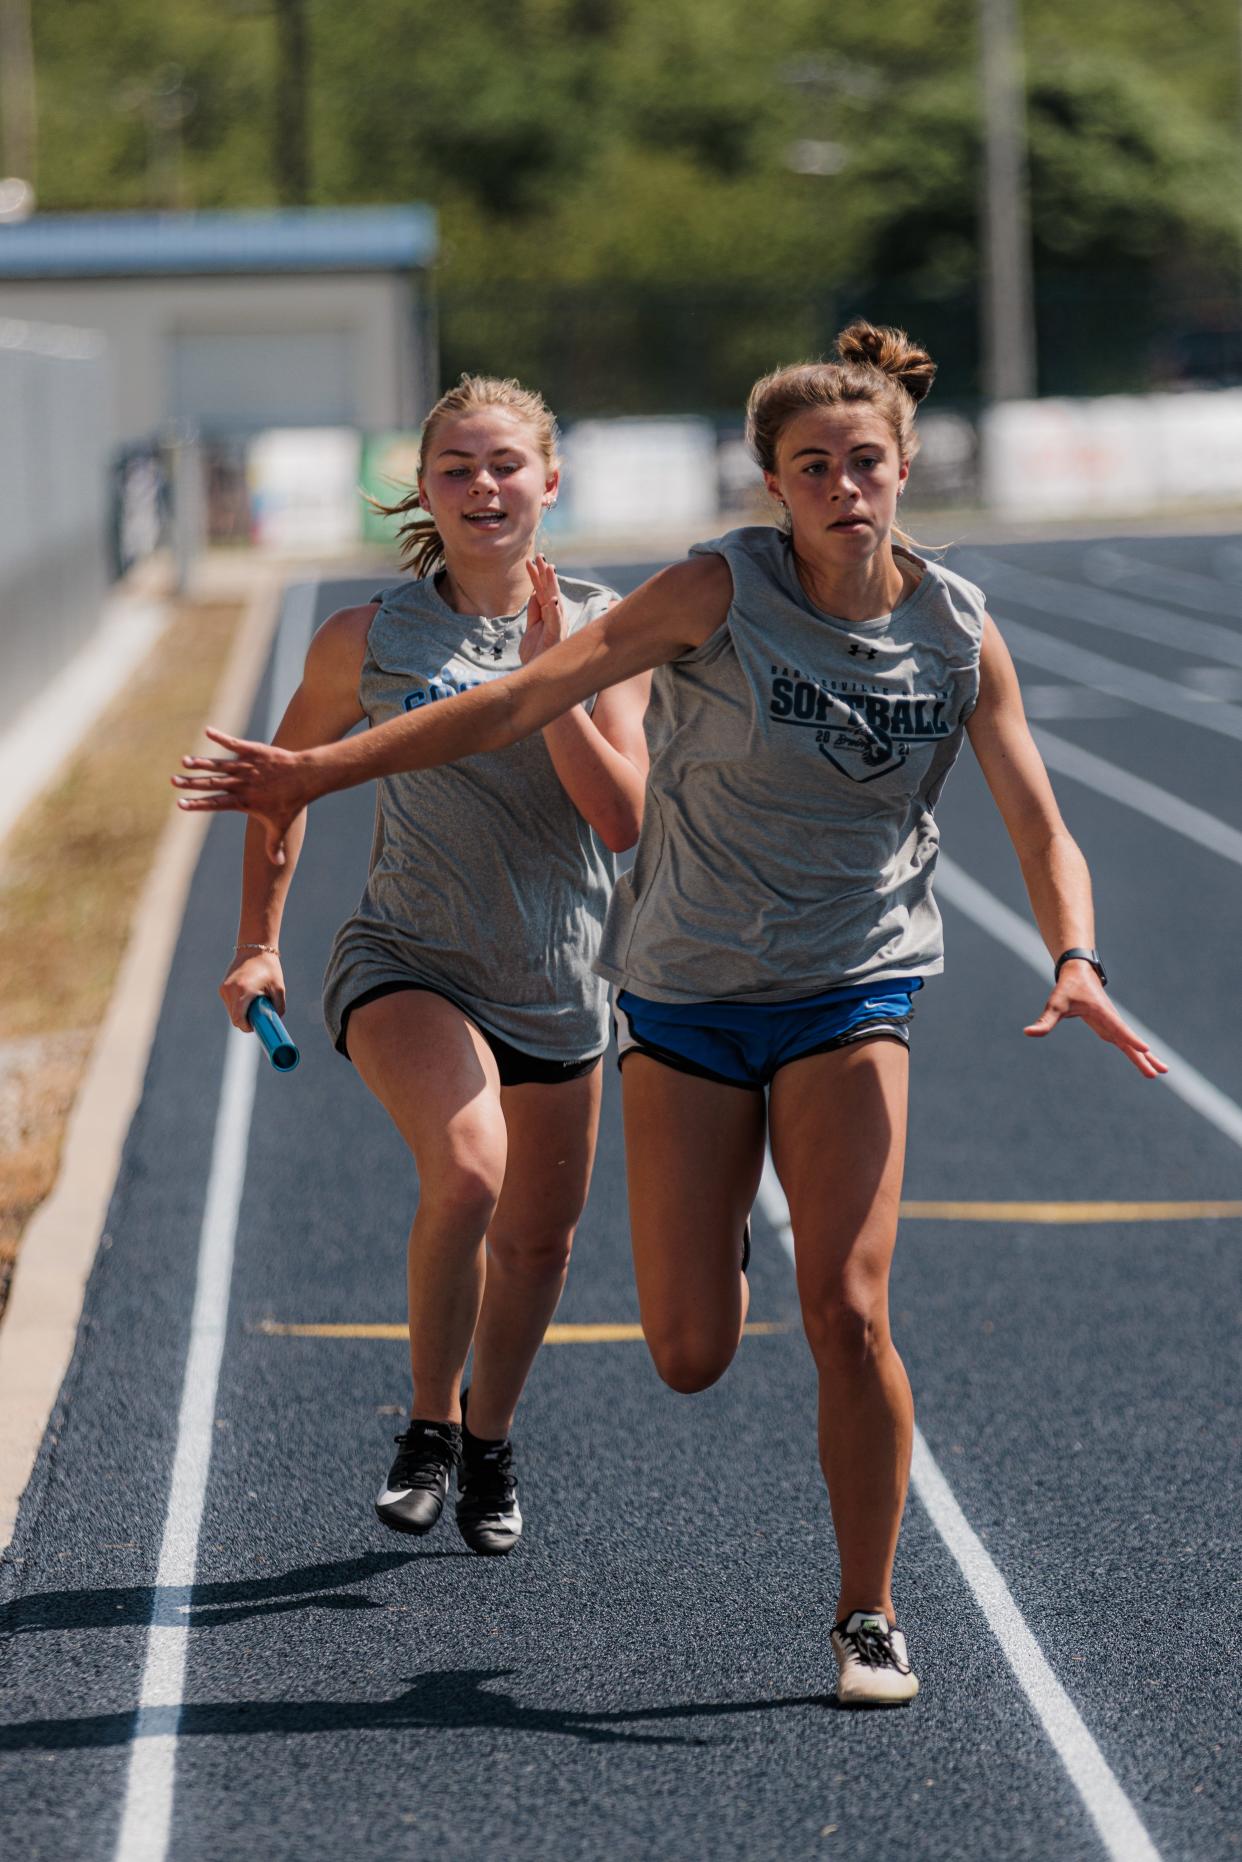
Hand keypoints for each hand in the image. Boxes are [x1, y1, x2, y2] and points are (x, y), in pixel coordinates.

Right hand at [172, 729, 316, 863]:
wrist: (306, 778)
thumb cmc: (292, 803)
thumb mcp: (281, 826)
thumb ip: (275, 845)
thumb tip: (279, 864)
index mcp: (243, 801)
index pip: (216, 803)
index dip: (197, 804)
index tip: (179, 804)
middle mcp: (242, 783)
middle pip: (212, 783)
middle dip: (191, 783)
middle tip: (173, 780)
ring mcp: (247, 767)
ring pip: (220, 765)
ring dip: (201, 762)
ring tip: (184, 761)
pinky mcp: (254, 751)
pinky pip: (235, 744)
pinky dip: (221, 738)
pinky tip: (207, 731)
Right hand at [220, 950, 284, 1032]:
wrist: (255, 949)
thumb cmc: (269, 968)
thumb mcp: (279, 988)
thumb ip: (278, 1007)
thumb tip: (274, 1022)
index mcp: (243, 991)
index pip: (239, 1019)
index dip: (247, 1027)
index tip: (256, 1027)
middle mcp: (230, 990)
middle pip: (235, 1017)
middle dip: (246, 1020)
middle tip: (259, 1015)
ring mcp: (224, 989)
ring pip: (232, 1012)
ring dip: (242, 1013)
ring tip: (255, 1002)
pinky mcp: (222, 988)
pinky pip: (230, 1004)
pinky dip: (238, 1005)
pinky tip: (249, 996)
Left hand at [520, 554, 565, 663]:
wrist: (538, 676)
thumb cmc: (536, 655)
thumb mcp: (530, 630)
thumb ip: (533, 613)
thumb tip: (534, 594)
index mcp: (548, 615)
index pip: (541, 591)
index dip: (536, 576)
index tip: (530, 561)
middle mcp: (555, 617)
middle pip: (549, 591)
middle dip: (544, 573)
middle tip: (540, 556)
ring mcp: (557, 626)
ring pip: (555, 600)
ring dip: (551, 584)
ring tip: (548, 568)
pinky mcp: (557, 636)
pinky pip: (556, 620)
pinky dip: (554, 609)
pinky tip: (551, 598)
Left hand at [1024, 963, 1167, 1078]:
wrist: (1079, 972)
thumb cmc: (1067, 987)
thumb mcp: (1055, 1004)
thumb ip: (1045, 1020)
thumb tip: (1028, 1032)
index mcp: (1102, 1012)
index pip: (1119, 1028)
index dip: (1131, 1039)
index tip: (1145, 1049)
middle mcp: (1112, 1019)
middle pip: (1130, 1041)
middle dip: (1144, 1057)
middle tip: (1160, 1072)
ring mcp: (1113, 1024)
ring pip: (1131, 1043)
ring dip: (1146, 1057)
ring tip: (1161, 1071)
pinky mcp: (1111, 1027)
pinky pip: (1126, 1042)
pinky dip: (1136, 1052)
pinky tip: (1145, 1062)